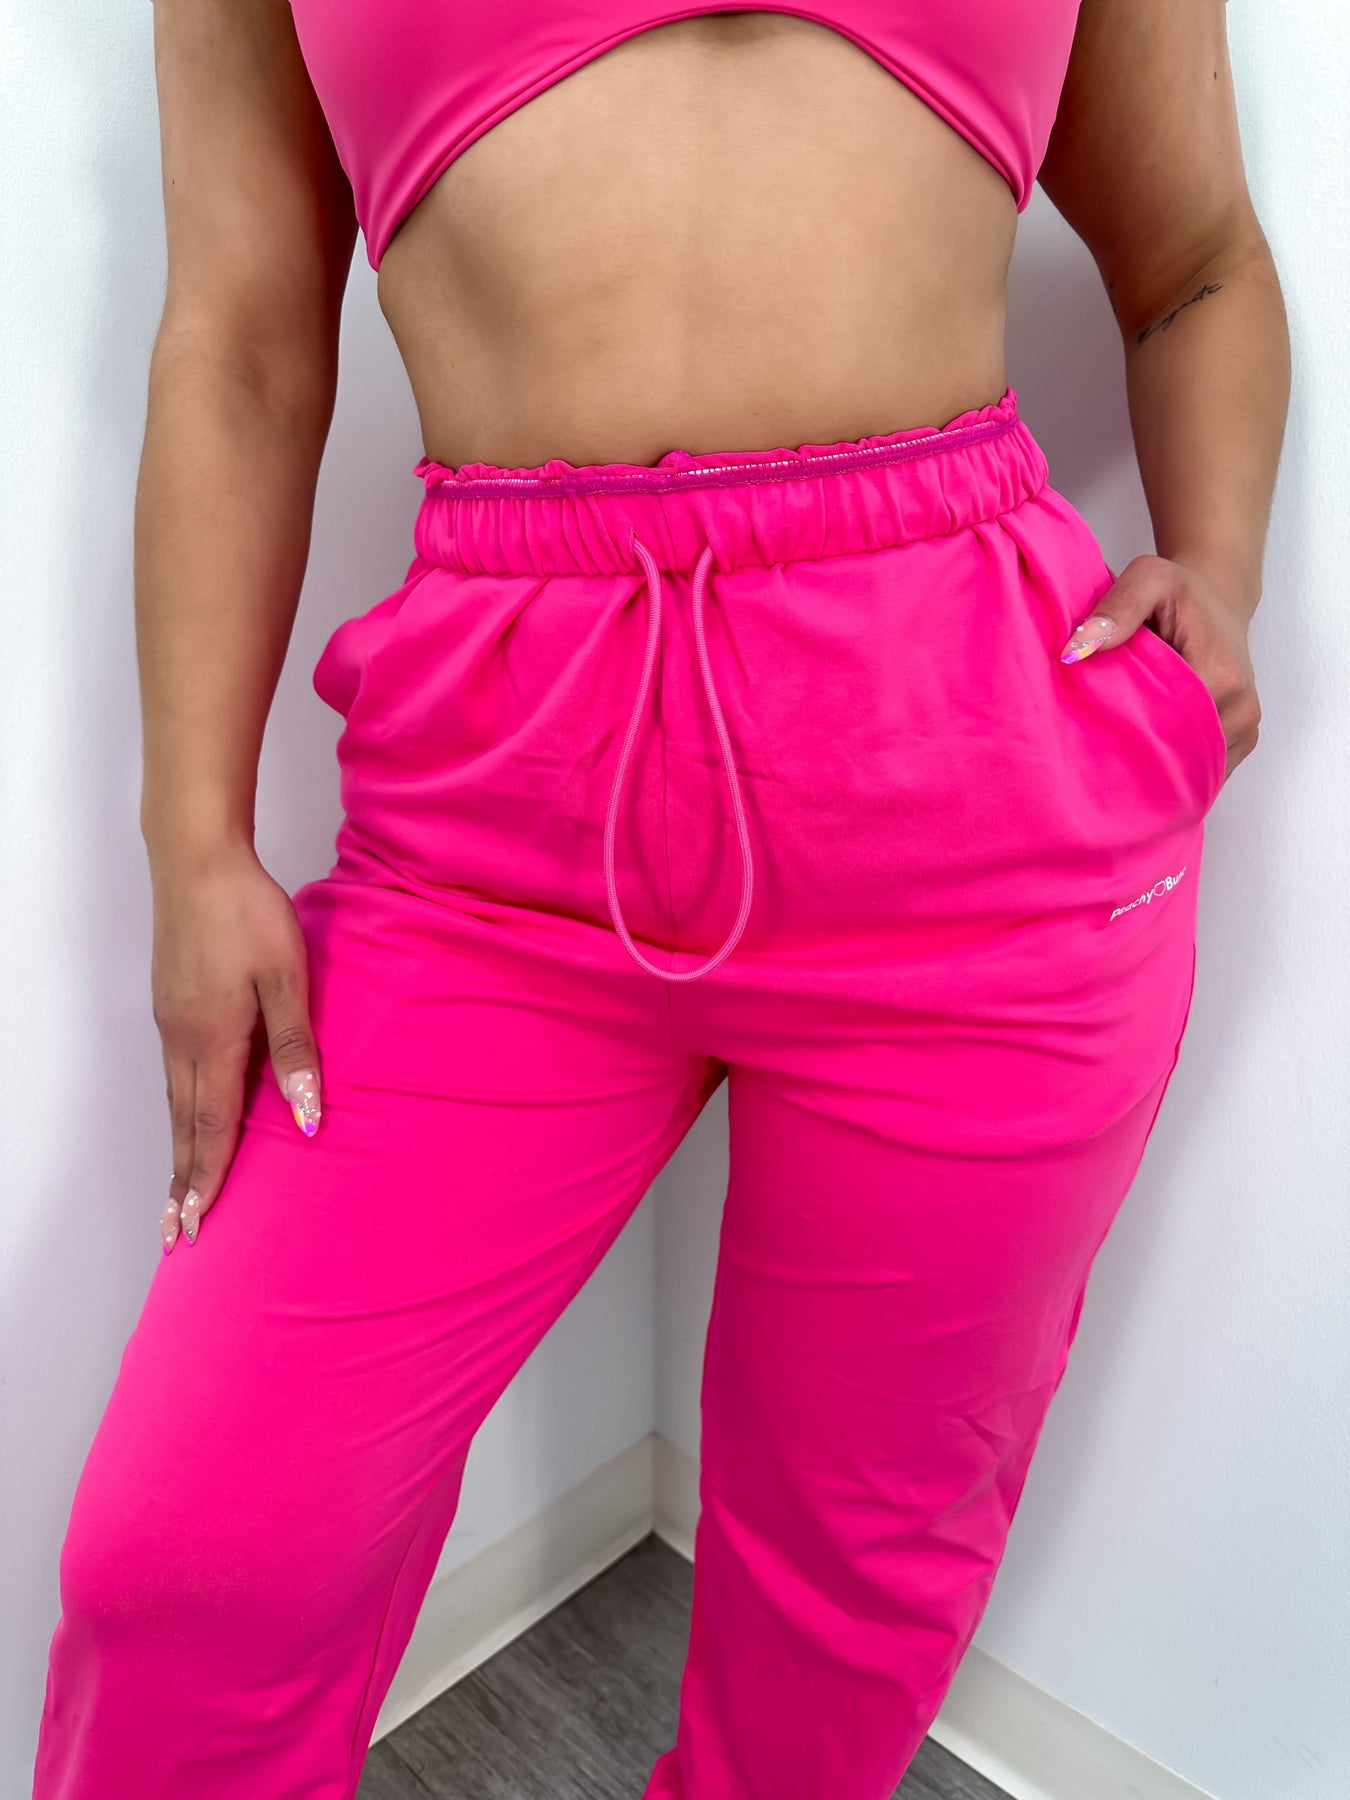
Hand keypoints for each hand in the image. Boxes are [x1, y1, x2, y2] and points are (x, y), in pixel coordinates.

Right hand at [149, 843, 320, 1252]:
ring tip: (178, 1192)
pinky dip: (179, 1112)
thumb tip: (305, 1116)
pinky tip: (189, 1118)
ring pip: (174, 1103)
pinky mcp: (171, 1004)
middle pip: (183, 1126)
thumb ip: (294, 1049)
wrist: (196, 860)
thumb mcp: (287, 978)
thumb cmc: (247, 913)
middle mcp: (182, 1040)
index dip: (208, 1180)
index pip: (212, 1128)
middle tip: (175, 1233)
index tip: (196, 1226)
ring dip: (178, 1151)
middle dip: (182, 1183)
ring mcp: (171, 1022)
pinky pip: (174, 1076)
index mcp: (212, 1040)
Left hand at [1059, 552, 1260, 783]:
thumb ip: (1118, 607)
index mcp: (1221, 677)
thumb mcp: (1149, 577)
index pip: (1168, 728)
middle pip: (1180, 755)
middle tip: (1098, 753)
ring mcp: (1245, 729)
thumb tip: (1078, 649)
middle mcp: (1241, 709)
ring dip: (1158, 765)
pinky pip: (1205, 768)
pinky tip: (1148, 756)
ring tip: (1122, 755)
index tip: (1093, 732)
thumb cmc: (1182, 592)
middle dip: (1139, 756)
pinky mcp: (1242, 740)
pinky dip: (1176, 766)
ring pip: (1192, 767)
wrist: (1219, 599)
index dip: (1127, 734)